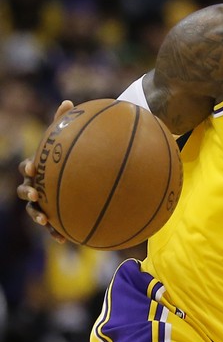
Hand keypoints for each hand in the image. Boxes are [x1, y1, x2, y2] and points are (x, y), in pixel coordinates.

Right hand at [16, 100, 74, 242]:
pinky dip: (57, 232)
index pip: (27, 167)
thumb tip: (69, 102)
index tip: (33, 166)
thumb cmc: (68, 156)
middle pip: (25, 190)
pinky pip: (54, 226)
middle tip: (33, 194)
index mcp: (38, 169)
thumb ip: (66, 123)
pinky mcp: (55, 215)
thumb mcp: (67, 140)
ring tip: (45, 220)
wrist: (78, 176)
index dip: (28, 167)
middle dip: (27, 193)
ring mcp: (44, 202)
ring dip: (38, 216)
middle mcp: (37, 186)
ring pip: (35, 211)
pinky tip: (67, 240)